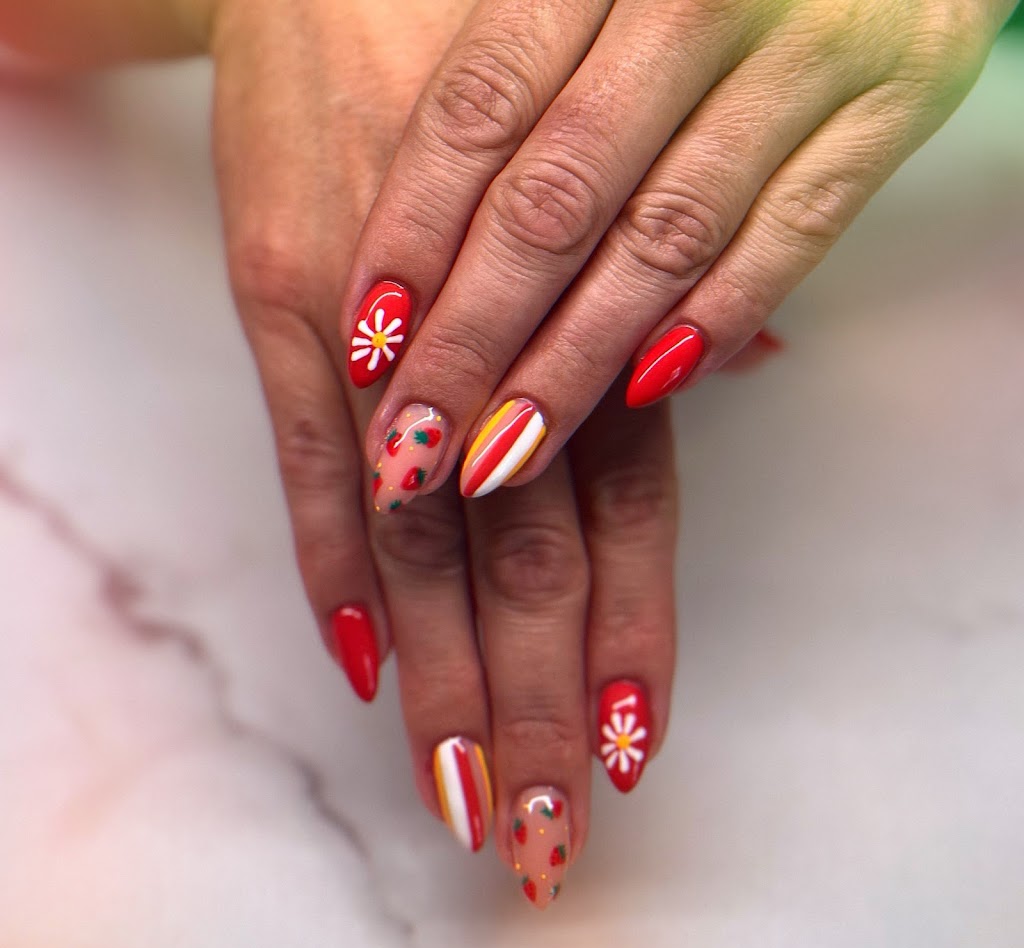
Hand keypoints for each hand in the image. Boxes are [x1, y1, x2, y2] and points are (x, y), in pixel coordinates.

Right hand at [208, 0, 679, 904]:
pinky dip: (333, 571)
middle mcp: (494, 343)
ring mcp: (379, 334)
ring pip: (419, 540)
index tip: (629, 750)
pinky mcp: (281, 304)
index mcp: (584, 318)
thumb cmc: (498, 75)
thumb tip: (756, 367)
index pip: (618, 519)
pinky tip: (358, 666)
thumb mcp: (606, 173)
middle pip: (522, 561)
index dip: (625, 641)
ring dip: (440, 675)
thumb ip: (663, 297)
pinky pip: (307, 464)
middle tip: (540, 828)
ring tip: (456, 789)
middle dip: (535, 703)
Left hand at [343, 0, 1012, 504]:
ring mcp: (807, 44)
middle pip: (556, 198)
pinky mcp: (897, 97)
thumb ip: (522, 91)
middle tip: (417, 442)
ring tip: (507, 451)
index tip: (368, 341)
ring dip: (575, 360)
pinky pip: (792, 236)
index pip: (475, 111)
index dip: (413, 235)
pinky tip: (644, 392)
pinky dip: (717, 319)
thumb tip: (426, 264)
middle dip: (476, 337)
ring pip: (663, 237)